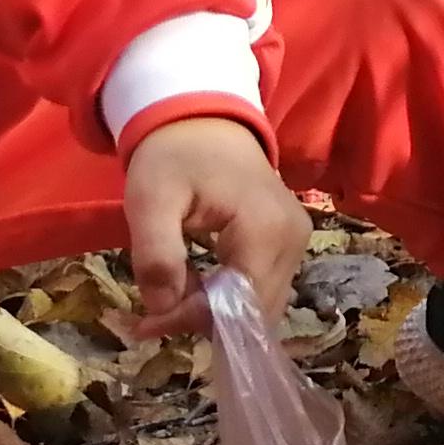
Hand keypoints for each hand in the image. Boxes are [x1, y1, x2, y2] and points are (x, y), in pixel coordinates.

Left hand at [119, 115, 309, 340]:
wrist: (205, 120)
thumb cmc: (174, 156)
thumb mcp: (149, 200)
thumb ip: (156, 256)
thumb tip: (163, 310)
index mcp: (265, 229)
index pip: (239, 303)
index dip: (194, 320)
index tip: (146, 323)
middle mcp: (293, 240)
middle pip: (255, 310)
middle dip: (203, 321)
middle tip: (154, 314)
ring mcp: (297, 241)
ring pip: (260, 304)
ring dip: (215, 312)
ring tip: (172, 294)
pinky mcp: (290, 241)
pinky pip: (263, 286)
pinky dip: (228, 297)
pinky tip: (197, 283)